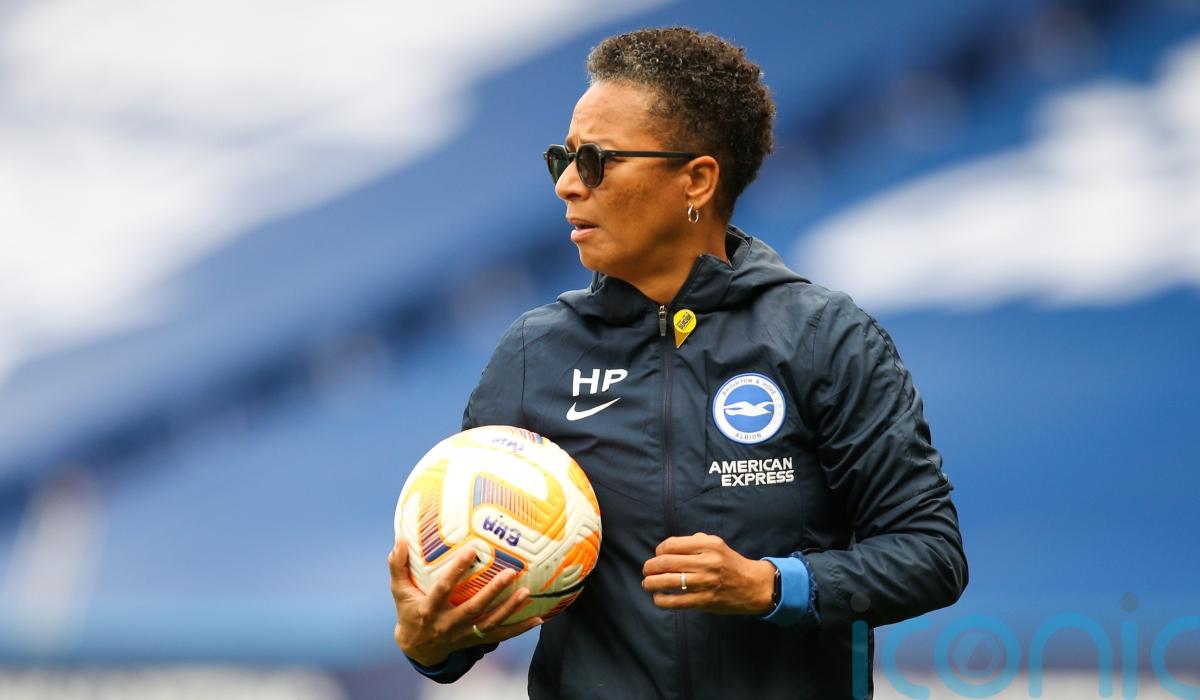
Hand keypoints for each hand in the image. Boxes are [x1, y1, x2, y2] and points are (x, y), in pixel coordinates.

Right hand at [389, 538, 542, 666]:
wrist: (418, 648)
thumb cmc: (409, 610)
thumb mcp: (399, 591)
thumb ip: (398, 565)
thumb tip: (400, 538)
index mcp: (429, 609)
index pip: (443, 589)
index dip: (457, 570)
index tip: (471, 551)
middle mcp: (448, 624)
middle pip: (473, 608)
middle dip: (492, 591)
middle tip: (510, 572)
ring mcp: (464, 634)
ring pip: (490, 623)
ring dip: (510, 609)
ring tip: (527, 592)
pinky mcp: (476, 641)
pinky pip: (501, 635)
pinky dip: (520, 629)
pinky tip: (539, 618)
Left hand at [641, 533, 775, 614]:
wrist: (752, 585)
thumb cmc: (730, 563)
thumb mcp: (717, 544)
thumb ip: (695, 541)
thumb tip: (668, 547)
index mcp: (708, 545)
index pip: (672, 545)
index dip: (659, 550)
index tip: (657, 555)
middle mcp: (706, 562)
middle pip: (666, 563)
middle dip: (650, 567)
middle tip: (646, 570)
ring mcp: (705, 583)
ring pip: (668, 581)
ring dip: (651, 583)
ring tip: (647, 584)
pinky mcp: (705, 601)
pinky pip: (676, 601)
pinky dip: (661, 600)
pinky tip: (658, 598)